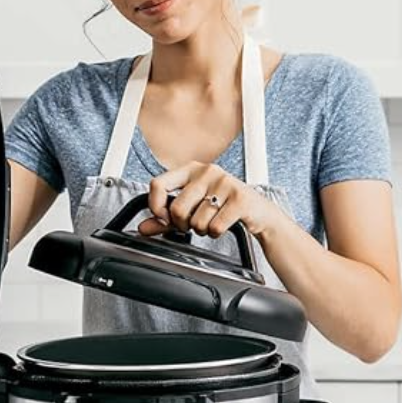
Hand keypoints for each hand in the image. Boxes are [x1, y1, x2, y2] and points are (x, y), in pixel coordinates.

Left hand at [139, 162, 283, 240]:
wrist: (258, 213)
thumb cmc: (223, 207)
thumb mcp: (192, 210)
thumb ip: (165, 219)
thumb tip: (143, 227)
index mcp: (191, 169)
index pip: (158, 183)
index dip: (156, 206)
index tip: (163, 218)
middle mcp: (207, 171)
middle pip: (177, 208)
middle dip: (184, 225)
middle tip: (194, 224)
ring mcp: (225, 182)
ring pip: (197, 221)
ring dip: (203, 230)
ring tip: (213, 222)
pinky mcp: (239, 198)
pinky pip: (215, 227)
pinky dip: (216, 233)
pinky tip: (224, 225)